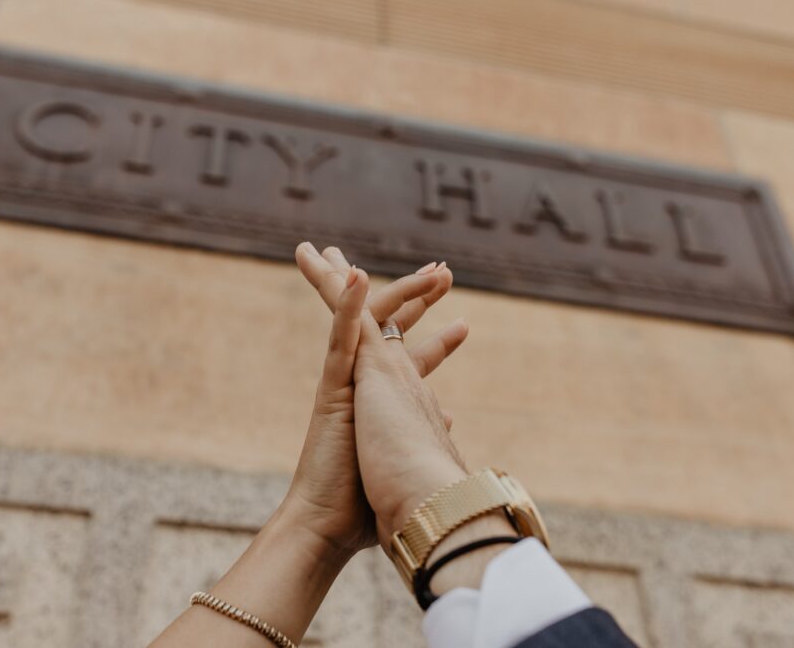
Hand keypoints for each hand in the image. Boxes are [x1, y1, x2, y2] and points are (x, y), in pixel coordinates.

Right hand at [282, 244, 467, 557]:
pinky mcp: (330, 386)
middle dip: (415, 297)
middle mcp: (364, 385)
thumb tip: (449, 416)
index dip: (438, 341)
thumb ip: (423, 427)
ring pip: (366, 321)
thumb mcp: (405, 454)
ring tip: (424, 270)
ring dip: (395, 289)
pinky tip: (357, 276)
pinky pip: (340, 337)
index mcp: (384, 403)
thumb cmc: (364, 503)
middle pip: (390, 328)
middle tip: (443, 272)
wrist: (329, 525)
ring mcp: (346, 382)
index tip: (464, 326)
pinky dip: (349, 306)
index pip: (413, 360)